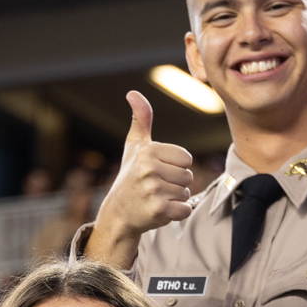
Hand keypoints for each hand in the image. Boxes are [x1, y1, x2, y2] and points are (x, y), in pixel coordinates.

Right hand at [85, 93, 194, 264]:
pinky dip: (177, 213)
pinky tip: (160, 210)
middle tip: (156, 187)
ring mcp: (153, 190)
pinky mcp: (158, 210)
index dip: (176, 167)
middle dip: (176, 184)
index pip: (187, 159)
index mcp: (148, 151)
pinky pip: (185, 209)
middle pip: (188, 176)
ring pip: (186, 193)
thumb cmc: (130, 176)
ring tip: (156, 198)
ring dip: (175, 198)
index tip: (158, 171)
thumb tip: (133, 93)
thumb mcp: (134, 146)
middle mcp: (149, 169)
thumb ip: (141, 119)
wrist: (118, 213)